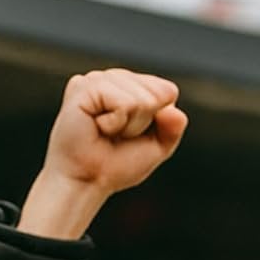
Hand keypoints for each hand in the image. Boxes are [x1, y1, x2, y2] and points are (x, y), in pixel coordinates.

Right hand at [17, 69, 187, 240]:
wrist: (87, 181)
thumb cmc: (116, 165)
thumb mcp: (156, 148)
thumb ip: (172, 128)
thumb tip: (175, 111)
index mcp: (129, 86)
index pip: (166, 90)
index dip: (157, 119)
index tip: (133, 135)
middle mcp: (112, 78)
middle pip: (157, 92)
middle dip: (143, 122)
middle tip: (118, 135)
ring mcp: (96, 79)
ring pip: (140, 98)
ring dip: (128, 124)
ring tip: (106, 131)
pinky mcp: (83, 86)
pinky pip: (122, 102)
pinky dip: (116, 122)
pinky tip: (97, 126)